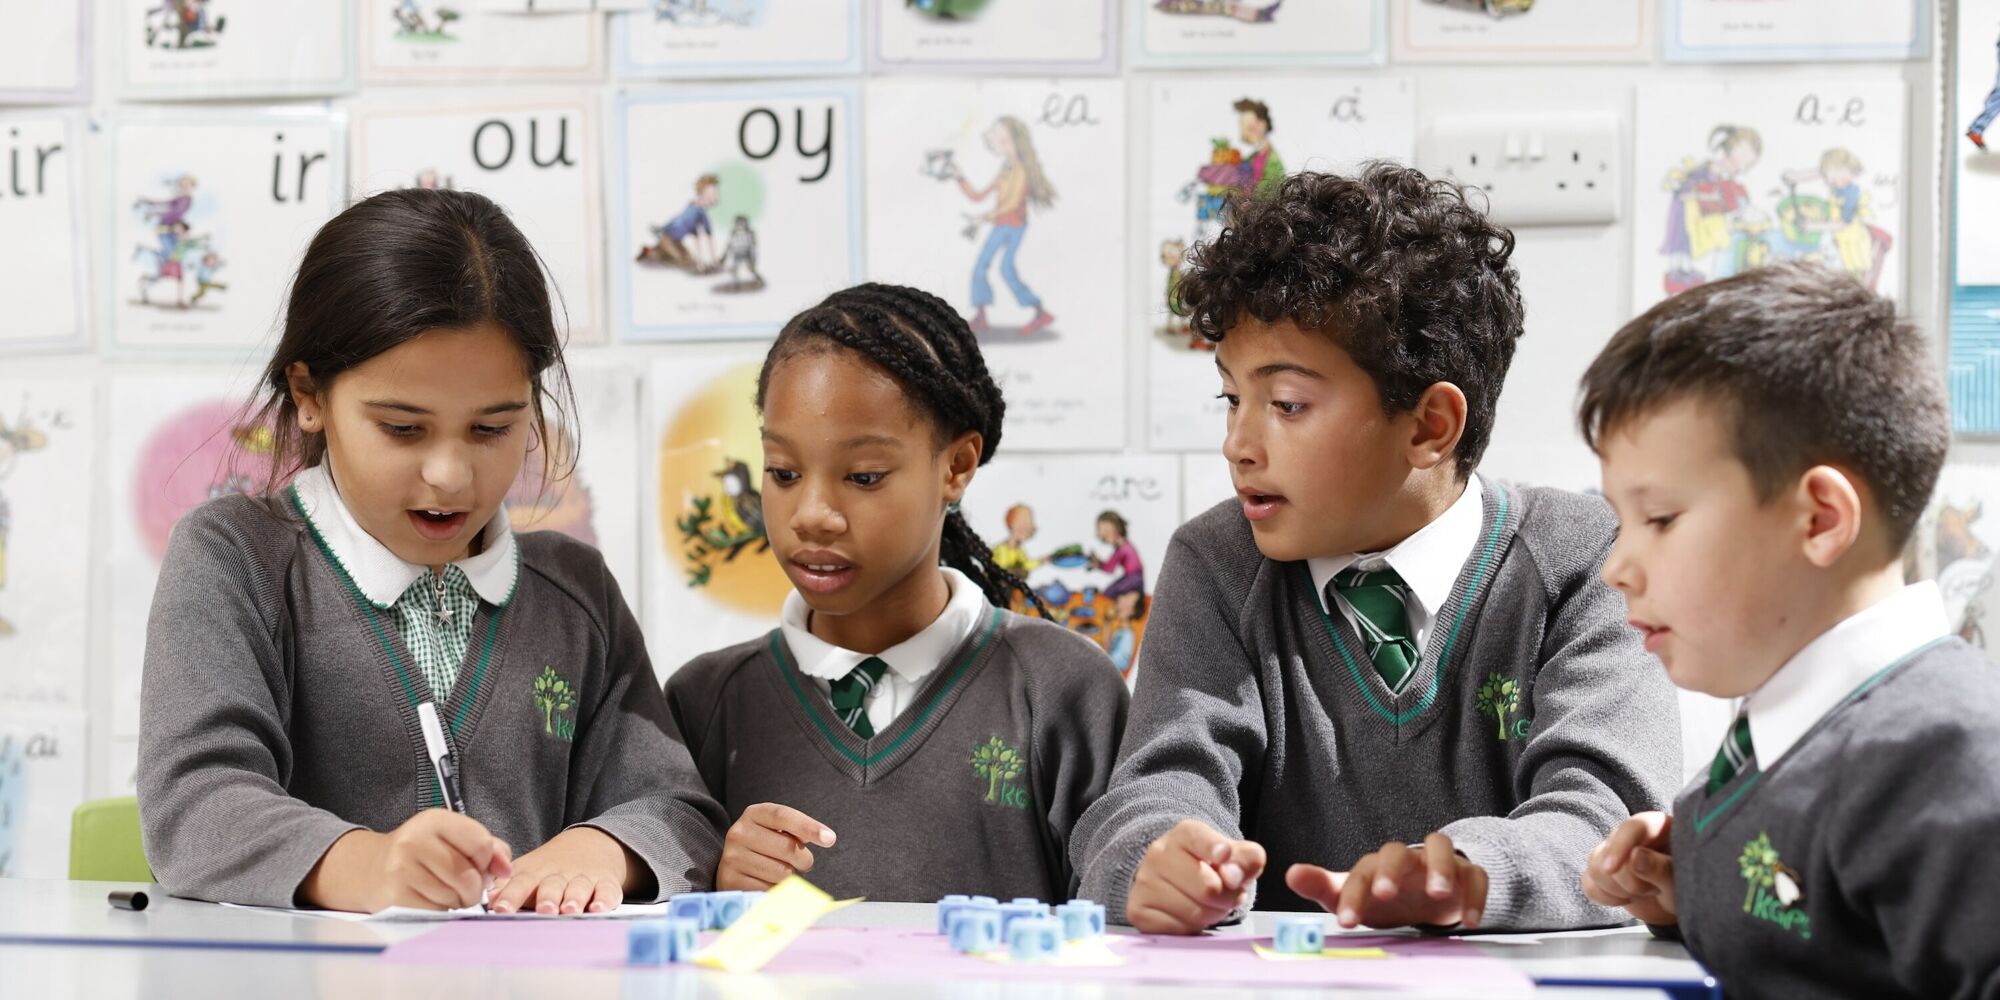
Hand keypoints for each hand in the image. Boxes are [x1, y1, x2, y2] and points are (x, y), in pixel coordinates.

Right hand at [301, 809, 511, 912]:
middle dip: (475, 887)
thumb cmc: (422, 853)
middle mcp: (414, 842)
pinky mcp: (395, 898)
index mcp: (434, 820)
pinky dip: (441, 911)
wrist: (371, 869)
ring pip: (453, 897)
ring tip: (445, 890)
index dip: (489, 860)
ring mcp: (401, 871)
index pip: (480, 842)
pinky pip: (436, 912)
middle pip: (468, 875)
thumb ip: (488, 846)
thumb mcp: (452, 837)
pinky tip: (431, 900)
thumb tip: (505, 868)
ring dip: (457, 901)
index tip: (484, 866)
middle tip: (465, 886)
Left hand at [488, 826, 637, 914]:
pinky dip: (605, 900)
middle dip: (547, 897)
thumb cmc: (549, 867)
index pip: (521, 882)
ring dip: (574, 898)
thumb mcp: (526, 870)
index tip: (501, 908)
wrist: (590, 844)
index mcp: (535, 873)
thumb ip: (506, 885)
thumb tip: (485, 899)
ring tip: (569, 910)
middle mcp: (559, 875)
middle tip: (543, 909)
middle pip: (552, 885)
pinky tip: (598, 908)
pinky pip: (608, 891)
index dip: (511, 895)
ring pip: (579, 888)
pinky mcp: (606, 883)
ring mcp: (584, 878)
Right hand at [717, 803, 835, 890]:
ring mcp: (733, 858)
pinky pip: (770, 890)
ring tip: (781, 870)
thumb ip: (798, 830)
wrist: (733, 864)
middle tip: (800, 862)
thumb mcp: (777, 829)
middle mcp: (739, 833)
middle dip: (804, 859)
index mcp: (754, 814)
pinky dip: (777, 890)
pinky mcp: (732, 881)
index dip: (809, 826)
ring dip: (791, 876)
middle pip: (788, 847)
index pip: (784, 816)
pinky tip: (769, 882)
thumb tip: (825, 837)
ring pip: (782, 873)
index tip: (830, 839)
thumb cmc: (765, 844)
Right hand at [1126, 819, 1265, 933]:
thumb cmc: (1209, 867)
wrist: (1171, 879)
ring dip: (1211, 915)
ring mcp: (1144, 882)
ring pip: (1195, 913)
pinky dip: (1191, 929)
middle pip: (1208, 888)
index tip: (1224, 854)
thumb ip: (1247, 860)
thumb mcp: (1235, 856)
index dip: (1215, 848)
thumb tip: (1233, 876)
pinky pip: (1178, 931)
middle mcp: (1158, 853)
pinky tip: (1188, 916)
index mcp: (1184, 833)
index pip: (1199, 838)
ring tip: (1207, 905)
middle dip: (1226, 898)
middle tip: (1226, 896)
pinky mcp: (1137, 910)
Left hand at [1286, 833, 1488, 930]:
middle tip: (1386, 894)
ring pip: (1441, 847)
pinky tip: (1470, 919)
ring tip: (1440, 894)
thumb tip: (1290, 874)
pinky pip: (1476, 875)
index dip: (1353, 895)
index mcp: (1378, 864)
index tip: (1346, 921)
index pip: (1362, 871)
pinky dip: (1476, 894)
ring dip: (1441, 868)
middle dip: (1392, 870)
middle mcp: (1407, 858)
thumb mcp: (1354, 893)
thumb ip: (1323, 886)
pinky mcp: (1467, 875)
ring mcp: (1438, 863)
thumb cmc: (1385, 893)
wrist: (1426, 894)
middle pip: (1398, 850)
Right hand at [1583, 812, 1676, 926]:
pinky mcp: (1605, 873)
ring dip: (1618, 889)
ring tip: (1645, 892)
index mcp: (1657, 826)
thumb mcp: (1681, 880)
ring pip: (1594, 867)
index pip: (1631, 827)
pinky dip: (1604, 896)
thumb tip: (1635, 855)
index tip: (1611, 869)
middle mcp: (1632, 836)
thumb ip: (1661, 868)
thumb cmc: (1690, 887)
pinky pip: (1589, 884)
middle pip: (1608, 852)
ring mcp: (1615, 853)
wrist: (1684, 907)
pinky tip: (1625, 899)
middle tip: (1655, 889)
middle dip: (1629, 880)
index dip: (1619, 846)